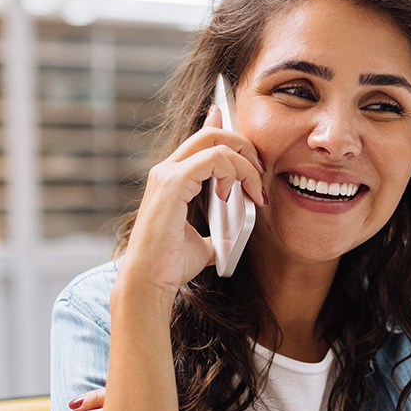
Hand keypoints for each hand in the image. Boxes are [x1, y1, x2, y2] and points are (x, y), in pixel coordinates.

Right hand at [118, 105, 265, 294]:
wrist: (151, 280)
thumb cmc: (170, 265)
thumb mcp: (202, 245)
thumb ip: (215, 235)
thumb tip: (229, 240)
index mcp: (173, 179)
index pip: (200, 140)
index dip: (224, 130)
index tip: (251, 151)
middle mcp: (167, 170)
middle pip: (211, 134)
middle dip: (244, 146)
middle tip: (260, 173)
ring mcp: (167, 174)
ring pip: (215, 143)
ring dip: (244, 164)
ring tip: (253, 190)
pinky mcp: (172, 183)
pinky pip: (212, 159)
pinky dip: (231, 172)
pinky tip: (229, 195)